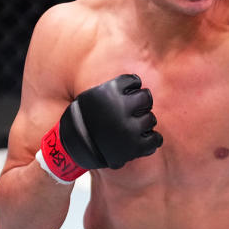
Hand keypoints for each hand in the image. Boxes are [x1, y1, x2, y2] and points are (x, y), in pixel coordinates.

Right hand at [38, 74, 162, 181]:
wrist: (72, 147)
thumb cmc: (84, 118)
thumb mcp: (93, 95)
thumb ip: (114, 89)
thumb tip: (138, 82)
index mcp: (109, 91)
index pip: (135, 80)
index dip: (131, 88)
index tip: (124, 95)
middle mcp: (121, 108)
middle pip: (146, 98)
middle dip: (140, 104)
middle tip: (130, 112)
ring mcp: (129, 128)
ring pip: (151, 119)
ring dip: (144, 122)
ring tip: (131, 127)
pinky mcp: (135, 146)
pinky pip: (156, 139)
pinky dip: (152, 139)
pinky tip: (142, 138)